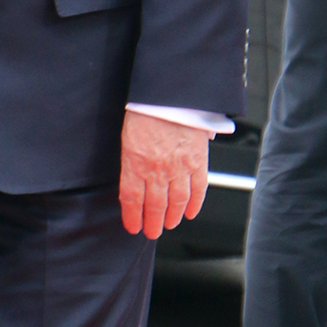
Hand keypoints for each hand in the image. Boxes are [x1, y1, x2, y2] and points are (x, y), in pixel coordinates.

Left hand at [118, 111, 208, 238]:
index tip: (133, 227)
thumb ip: (132, 160)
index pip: (131, 199)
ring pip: (177, 202)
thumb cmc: (147, 109)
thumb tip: (134, 178)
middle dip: (152, 223)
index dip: (132, 217)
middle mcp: (157, 169)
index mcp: (135, 162)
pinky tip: (190, 213)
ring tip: (168, 224)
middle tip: (152, 232)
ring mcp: (179, 167)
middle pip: (154, 205)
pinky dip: (195, 204)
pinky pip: (198, 189)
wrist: (171, 94)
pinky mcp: (198, 161)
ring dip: (172, 217)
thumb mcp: (128, 136)